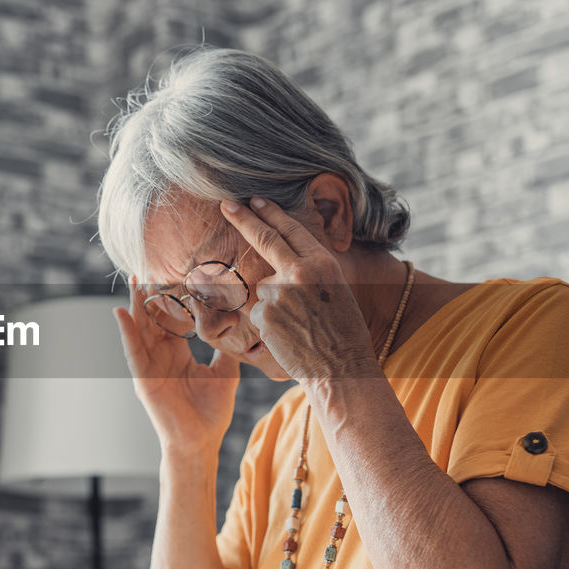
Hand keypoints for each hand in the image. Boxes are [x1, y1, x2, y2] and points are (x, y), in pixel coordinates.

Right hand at [112, 275, 240, 455]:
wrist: (200, 442)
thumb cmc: (211, 413)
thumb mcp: (224, 373)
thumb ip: (225, 350)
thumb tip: (236, 329)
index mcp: (177, 355)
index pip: (170, 320)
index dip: (170, 299)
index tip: (174, 275)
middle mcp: (160, 357)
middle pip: (151, 319)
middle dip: (149, 295)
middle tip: (147, 268)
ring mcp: (149, 367)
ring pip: (139, 329)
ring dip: (135, 306)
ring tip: (134, 281)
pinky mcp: (143, 379)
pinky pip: (132, 351)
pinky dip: (126, 331)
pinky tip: (121, 312)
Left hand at [219, 197, 381, 381]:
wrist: (342, 368)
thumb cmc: (342, 333)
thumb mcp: (335, 289)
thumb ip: (308, 270)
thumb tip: (281, 258)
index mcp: (322, 262)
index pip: (291, 230)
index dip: (271, 213)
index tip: (255, 201)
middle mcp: (300, 271)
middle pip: (265, 238)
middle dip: (243, 218)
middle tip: (226, 204)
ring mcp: (280, 292)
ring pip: (261, 288)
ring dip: (272, 304)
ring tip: (298, 325)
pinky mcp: (265, 314)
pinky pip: (258, 312)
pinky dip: (269, 324)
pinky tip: (289, 336)